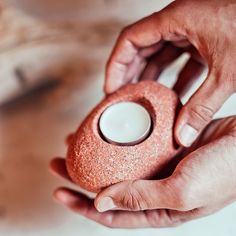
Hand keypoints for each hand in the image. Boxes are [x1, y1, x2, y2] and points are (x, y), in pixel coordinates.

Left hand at [50, 116, 235, 227]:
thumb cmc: (224, 171)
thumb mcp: (183, 192)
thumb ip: (142, 198)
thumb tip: (100, 203)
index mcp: (158, 208)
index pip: (111, 212)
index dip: (82, 204)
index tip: (59, 190)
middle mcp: (154, 188)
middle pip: (108, 185)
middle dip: (80, 177)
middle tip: (58, 162)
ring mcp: (156, 165)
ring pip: (117, 163)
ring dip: (95, 155)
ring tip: (74, 143)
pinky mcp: (161, 146)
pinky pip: (132, 145)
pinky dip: (116, 140)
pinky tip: (105, 131)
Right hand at [104, 0, 235, 146]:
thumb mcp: (228, 73)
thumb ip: (202, 107)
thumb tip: (182, 137)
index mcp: (177, 20)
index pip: (130, 40)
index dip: (116, 65)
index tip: (111, 88)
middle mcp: (179, 23)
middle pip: (140, 48)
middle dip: (129, 74)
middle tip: (123, 98)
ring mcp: (191, 31)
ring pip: (158, 54)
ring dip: (150, 77)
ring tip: (142, 100)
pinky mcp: (203, 41)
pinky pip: (179, 59)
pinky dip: (173, 77)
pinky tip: (172, 96)